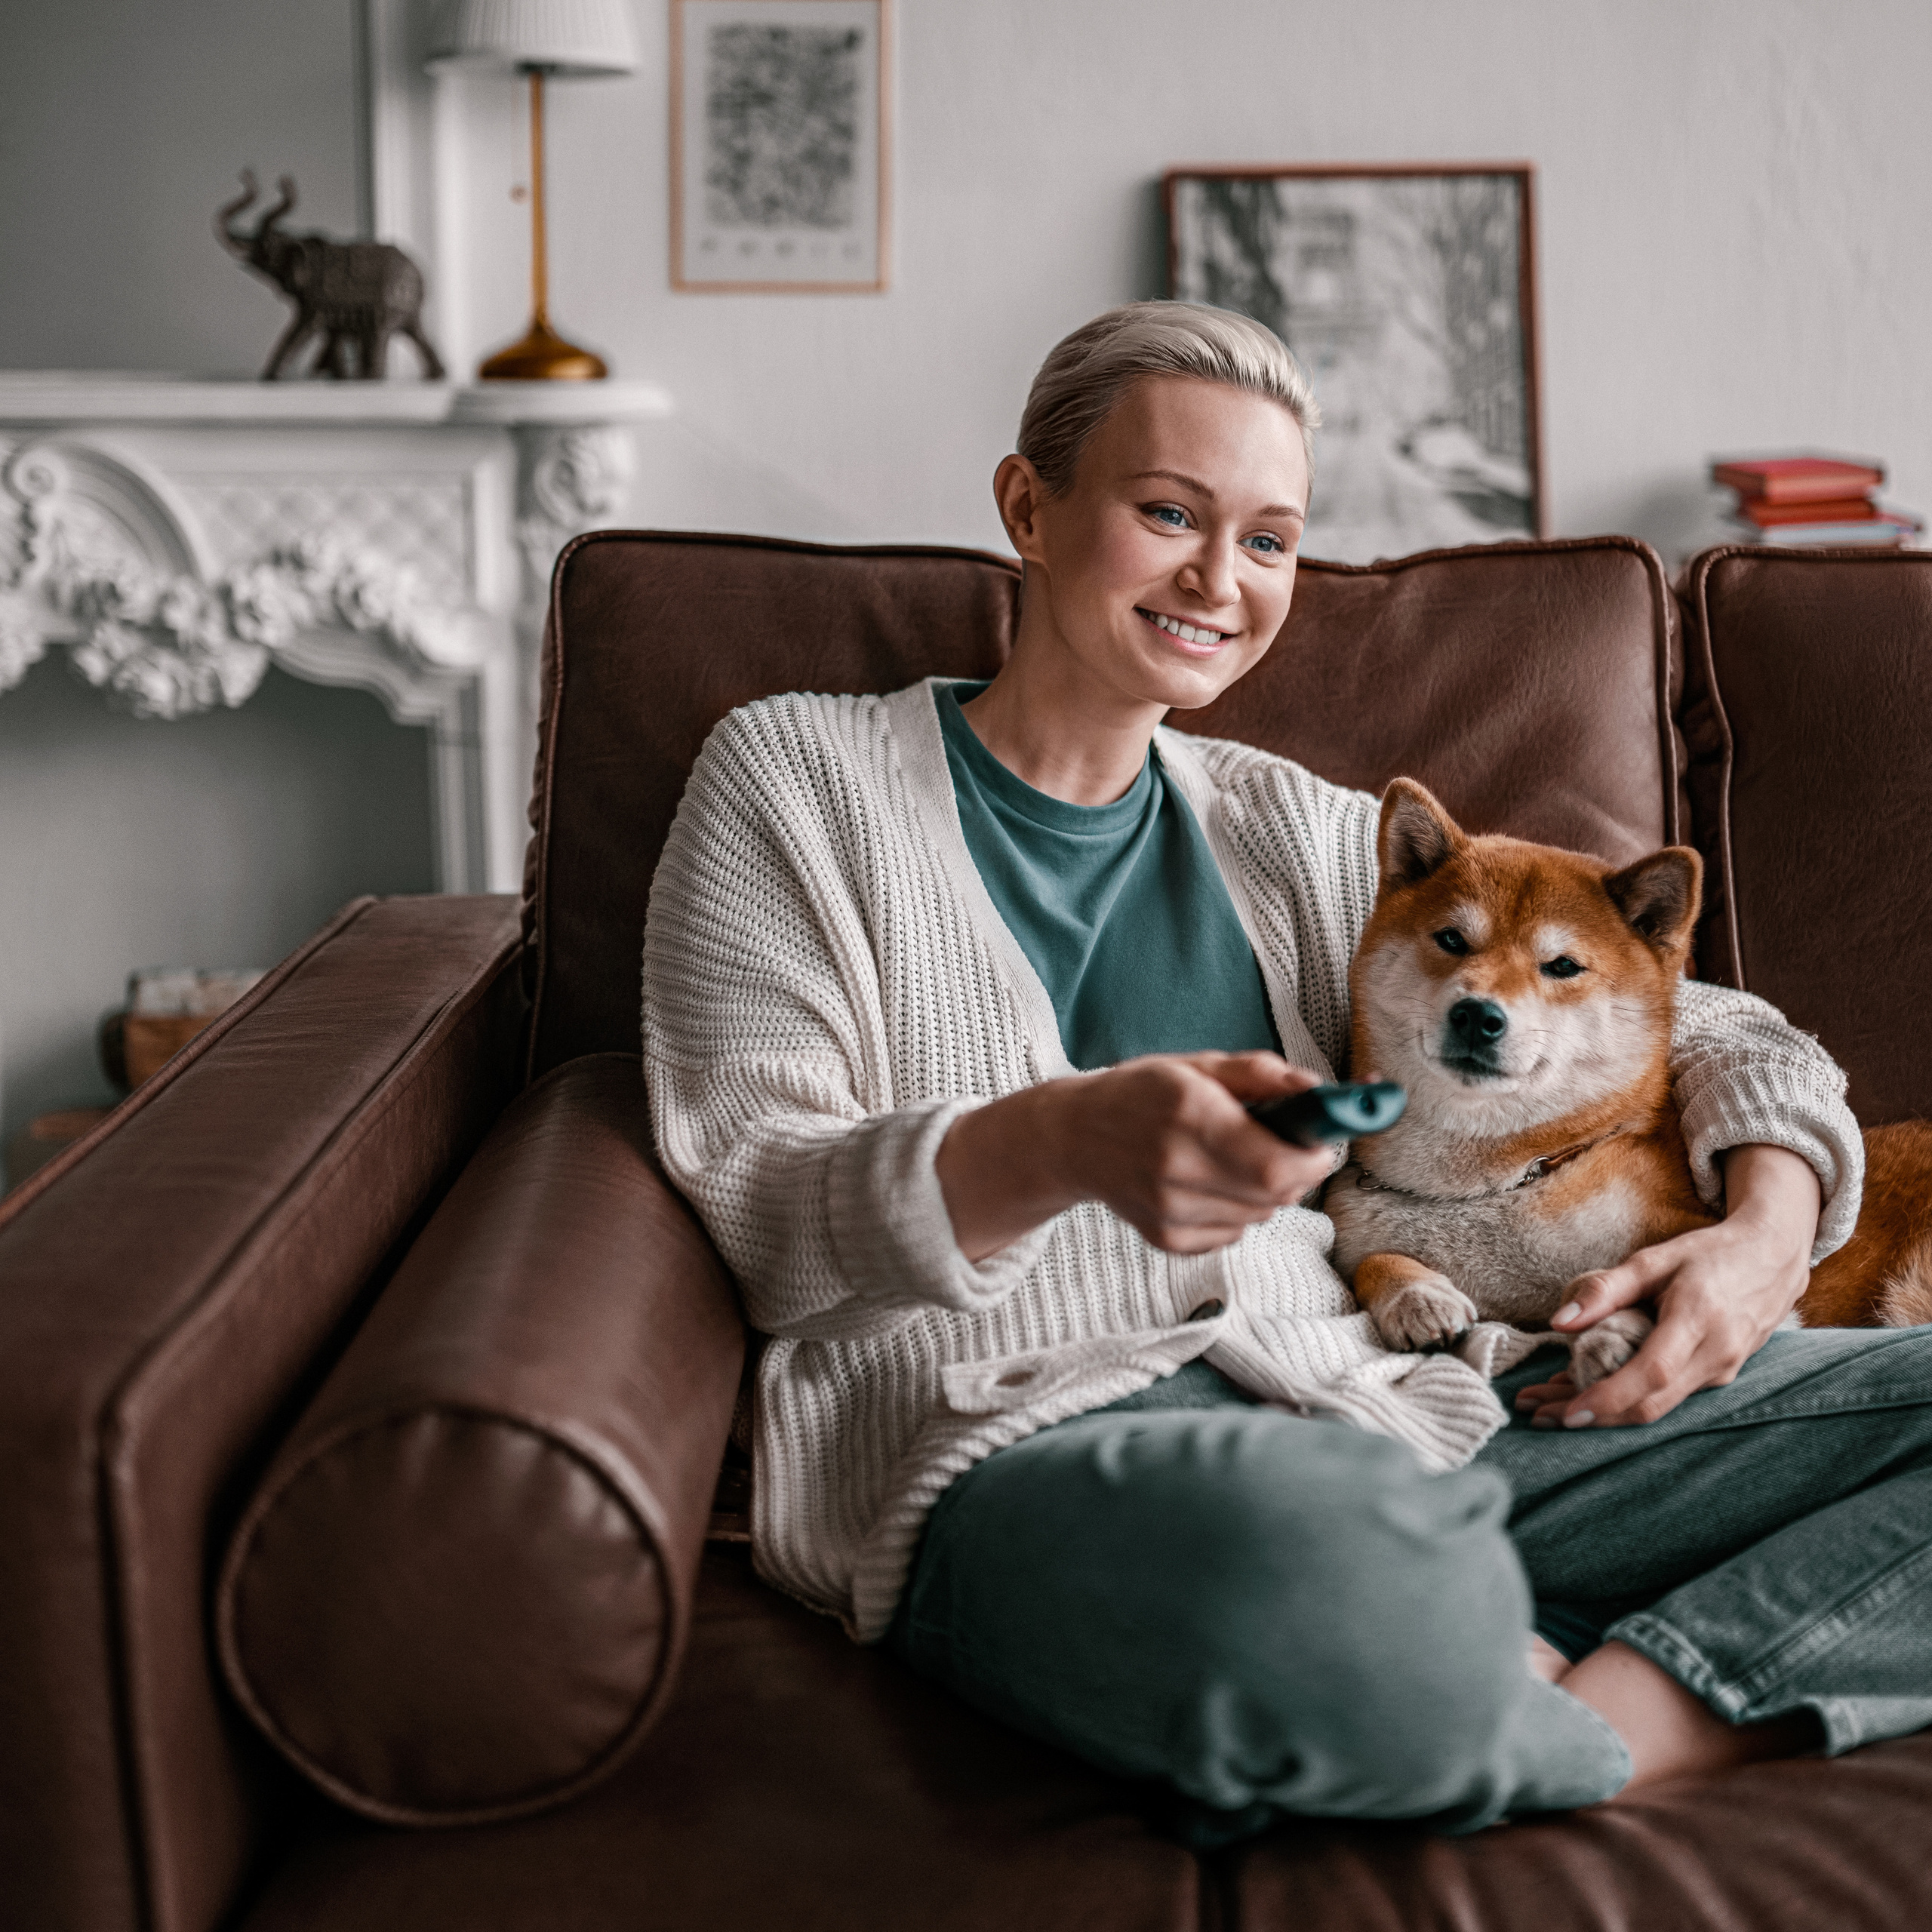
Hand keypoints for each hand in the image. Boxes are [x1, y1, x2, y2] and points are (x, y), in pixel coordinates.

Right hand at [936, 1052, 1334, 1260]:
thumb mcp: (1198, 1065)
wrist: (1073, 1138)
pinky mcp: (1167, 1239)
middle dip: (1297, 1171)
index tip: (1321, 1140)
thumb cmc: (1142, 1093)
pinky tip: (1210, 1183)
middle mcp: (1175, 1168)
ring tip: (1236, 1159)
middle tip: (1286, 1144)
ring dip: (1267, 1191)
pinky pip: (1234, 1233)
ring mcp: (1168, 1211)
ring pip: (1260, 1216)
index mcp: (1188, 1114)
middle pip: (1275, 1195)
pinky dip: (1239, 1211)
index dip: (1313, 1157)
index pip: (1275, 1165)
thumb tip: (1317, 1089)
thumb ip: (1260, 1074)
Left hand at [1514, 1144, 1819, 1429]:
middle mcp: (1716, 1355)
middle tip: (1538, 1416)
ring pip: (1659, 1406)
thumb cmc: (1711, 1253)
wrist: (1774, 1258)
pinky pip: (1670, 1396)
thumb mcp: (1655, 1260)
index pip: (1651, 1374)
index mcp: (1698, 1320)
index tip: (1567, 1414)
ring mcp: (1723, 1371)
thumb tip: (1559, 1322)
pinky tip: (1592, 1391)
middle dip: (1594, 1417)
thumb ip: (1607, 1289)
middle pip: (1651, 1404)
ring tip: (1550, 1406)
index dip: (1609, 1398)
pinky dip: (1629, 1399)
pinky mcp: (1720, 1376)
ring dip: (1606, 1412)